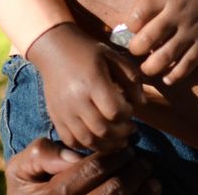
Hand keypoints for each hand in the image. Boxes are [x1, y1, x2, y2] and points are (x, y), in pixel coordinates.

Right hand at [5, 138, 157, 194]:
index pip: (90, 170)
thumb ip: (41, 154)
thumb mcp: (21, 169)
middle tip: (140, 159)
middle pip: (111, 190)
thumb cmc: (27, 191)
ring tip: (148, 175)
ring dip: (140, 189)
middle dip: (132, 170)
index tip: (126, 147)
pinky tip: (150, 190)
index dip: (112, 156)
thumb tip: (73, 157)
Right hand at [26, 23, 141, 150]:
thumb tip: (142, 103)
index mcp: (93, 82)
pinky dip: (86, 146)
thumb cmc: (88, 52)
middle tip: (131, 130)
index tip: (131, 110)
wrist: (55, 50)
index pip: (114, 110)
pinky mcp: (55, 118)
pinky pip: (70, 141)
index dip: (127, 115)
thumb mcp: (113, 56)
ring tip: (119, 141)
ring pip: (87, 139)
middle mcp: (76, 100)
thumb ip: (130, 78)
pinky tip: (98, 141)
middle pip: (102, 129)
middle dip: (121, 133)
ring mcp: (63, 112)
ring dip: (106, 145)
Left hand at [126, 0, 197, 84]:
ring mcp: (193, 28)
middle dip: (136, 50)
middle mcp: (178, 11)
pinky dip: (175, 74)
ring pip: (165, 56)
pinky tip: (168, 77)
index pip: (137, 14)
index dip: (129, 26)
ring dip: (151, 67)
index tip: (131, 30)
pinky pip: (188, 63)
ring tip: (148, 68)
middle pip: (147, 38)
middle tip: (136, 52)